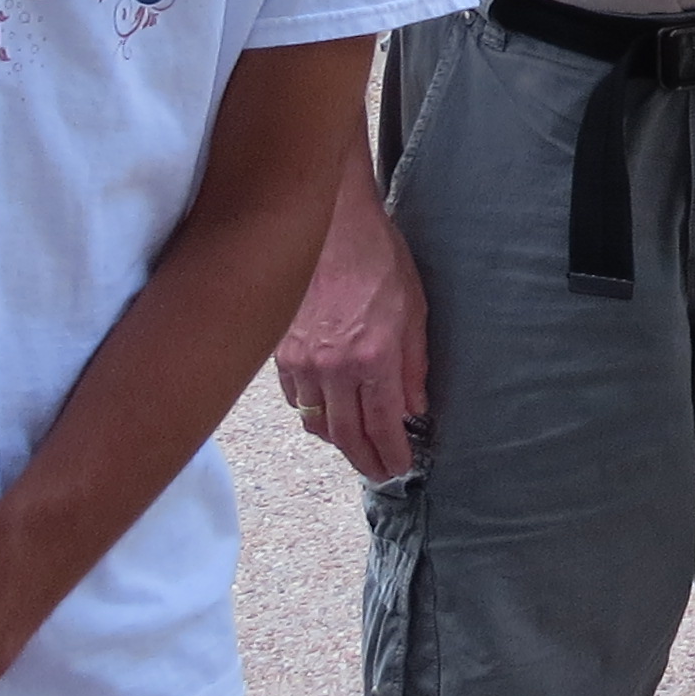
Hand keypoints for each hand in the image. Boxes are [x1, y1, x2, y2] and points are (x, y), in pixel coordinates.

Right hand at [274, 171, 427, 481]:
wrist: (327, 222)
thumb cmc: (377, 257)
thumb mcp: (414, 308)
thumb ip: (415, 364)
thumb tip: (415, 407)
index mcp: (373, 357)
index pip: (384, 426)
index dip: (393, 454)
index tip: (400, 469)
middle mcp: (334, 367)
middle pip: (346, 436)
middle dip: (365, 461)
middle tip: (380, 473)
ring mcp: (301, 361)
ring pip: (316, 422)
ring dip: (338, 441)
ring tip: (357, 447)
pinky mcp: (279, 351)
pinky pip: (295, 398)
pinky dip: (313, 412)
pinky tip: (328, 411)